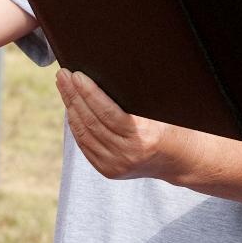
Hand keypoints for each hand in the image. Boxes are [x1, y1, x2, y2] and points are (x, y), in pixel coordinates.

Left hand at [56, 69, 184, 180]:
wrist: (178, 159)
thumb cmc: (171, 125)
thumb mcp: (160, 110)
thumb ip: (136, 98)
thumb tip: (108, 72)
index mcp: (143, 136)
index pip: (107, 112)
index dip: (89, 93)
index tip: (76, 75)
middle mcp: (126, 153)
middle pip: (91, 121)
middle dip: (74, 96)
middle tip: (63, 75)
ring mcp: (115, 164)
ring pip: (84, 133)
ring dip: (70, 108)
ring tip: (63, 87)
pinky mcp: (107, 170)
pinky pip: (85, 144)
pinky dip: (76, 125)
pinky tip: (71, 108)